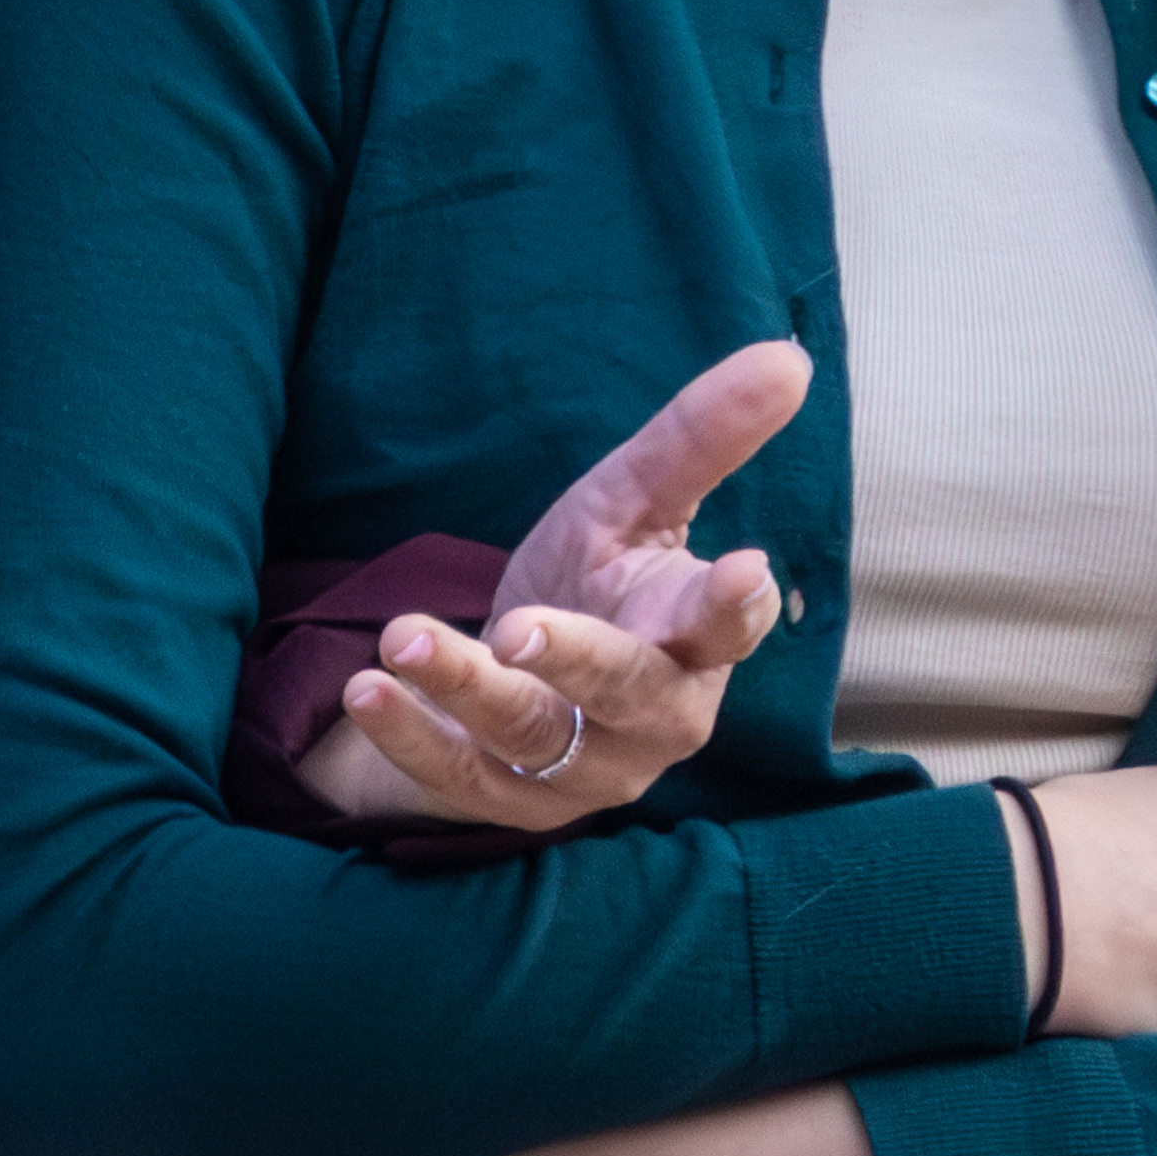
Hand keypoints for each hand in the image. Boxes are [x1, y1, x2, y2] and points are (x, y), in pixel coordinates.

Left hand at [300, 342, 806, 836]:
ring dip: (466, 687)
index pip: (728, 625)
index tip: (742, 569)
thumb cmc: (598, 580)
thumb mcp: (634, 501)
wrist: (523, 677)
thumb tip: (788, 358)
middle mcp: (655, 716)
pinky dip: (411, 737)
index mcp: (696, 640)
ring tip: (403, 634)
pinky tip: (368, 689)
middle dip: (575, 659)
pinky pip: (460, 775)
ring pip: (532, 733)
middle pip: (627, 692)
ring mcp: (584, 766)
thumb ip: (698, 438)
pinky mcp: (511, 797)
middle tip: (518, 628)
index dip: (734, 604)